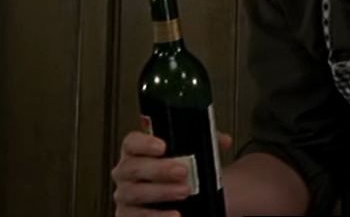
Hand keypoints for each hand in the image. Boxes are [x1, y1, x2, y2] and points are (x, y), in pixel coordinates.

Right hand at [111, 130, 233, 216]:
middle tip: (183, 171)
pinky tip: (175, 215)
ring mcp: (125, 195)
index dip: (144, 143)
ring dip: (161, 192)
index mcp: (136, 151)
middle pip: (133, 168)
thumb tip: (224, 141)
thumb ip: (205, 141)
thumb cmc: (178, 169)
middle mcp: (125, 172)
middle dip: (159, 169)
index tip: (163, 146)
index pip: (132, 142)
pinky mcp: (128, 215)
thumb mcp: (188, 152)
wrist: (179, 196)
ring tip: (185, 191)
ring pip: (135, 192)